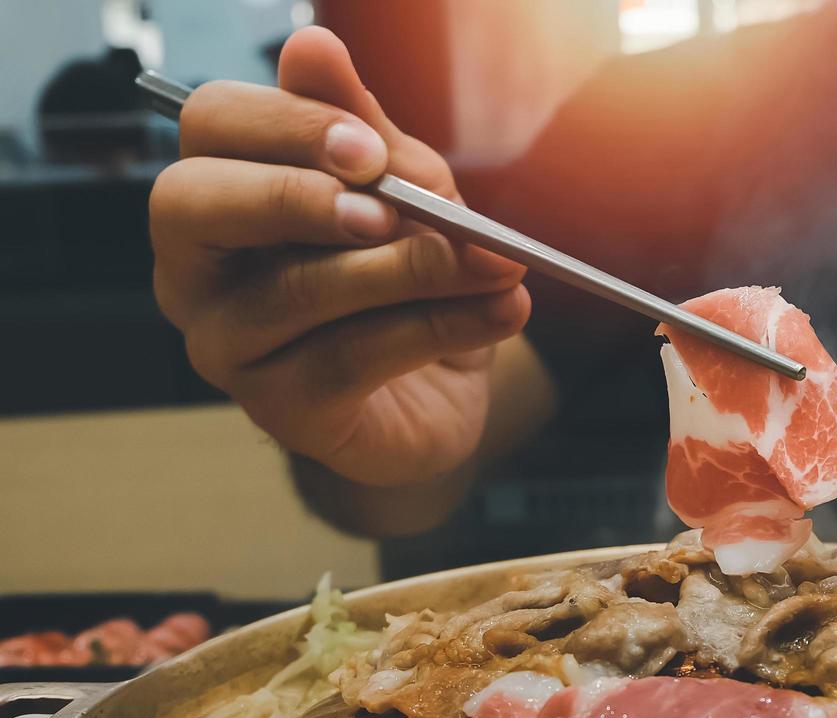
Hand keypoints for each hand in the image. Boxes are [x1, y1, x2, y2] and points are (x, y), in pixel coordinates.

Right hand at [150, 27, 529, 486]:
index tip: (371, 147)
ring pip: (298, 291)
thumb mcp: (404, 193)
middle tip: (391, 207)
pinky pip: (354, 359)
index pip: (211, 126)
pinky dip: (440, 329)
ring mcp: (228, 345)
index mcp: (219, 190)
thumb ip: (366, 132)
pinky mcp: (282, 410)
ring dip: (410, 270)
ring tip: (494, 264)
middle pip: (194, 203)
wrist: (442, 389)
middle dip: (297, 196)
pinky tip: (502, 312)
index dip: (287, 125)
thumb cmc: (406, 277)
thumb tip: (313, 47)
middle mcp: (195, 269)